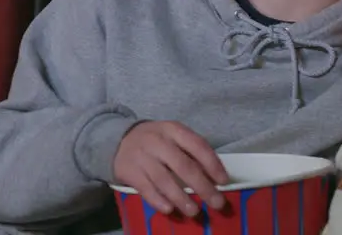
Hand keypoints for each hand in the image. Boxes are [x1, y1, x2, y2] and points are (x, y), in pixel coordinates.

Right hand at [112, 121, 228, 217]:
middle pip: (183, 166)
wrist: (118, 139)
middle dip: (203, 186)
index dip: (213, 164)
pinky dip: (159, 200)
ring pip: (165, 180)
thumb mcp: (172, 136)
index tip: (224, 181)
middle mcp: (158, 141)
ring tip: (194, 211)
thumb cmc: (155, 141)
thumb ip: (190, 151)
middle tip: (217, 203)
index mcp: (173, 129)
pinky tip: (170, 210)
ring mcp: (142, 157)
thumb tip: (213, 178)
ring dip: (182, 198)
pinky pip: (146, 189)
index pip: (197, 146)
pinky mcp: (129, 171)